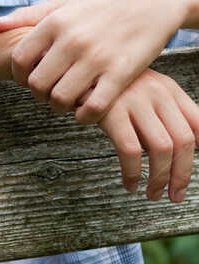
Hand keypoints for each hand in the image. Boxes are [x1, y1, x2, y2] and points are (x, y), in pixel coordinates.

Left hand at [0, 0, 190, 121]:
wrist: (152, 1)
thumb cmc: (101, 6)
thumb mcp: (63, 5)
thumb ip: (27, 16)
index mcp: (55, 22)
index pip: (19, 61)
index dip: (20, 77)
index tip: (31, 80)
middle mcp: (72, 40)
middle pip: (37, 85)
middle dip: (40, 95)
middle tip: (50, 94)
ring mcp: (97, 57)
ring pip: (60, 100)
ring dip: (60, 108)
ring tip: (68, 102)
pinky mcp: (121, 73)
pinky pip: (92, 108)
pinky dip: (85, 116)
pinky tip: (87, 111)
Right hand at [98, 69, 198, 202]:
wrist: (78, 69)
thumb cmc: (112, 87)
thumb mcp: (146, 90)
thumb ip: (169, 112)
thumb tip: (195, 143)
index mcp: (170, 90)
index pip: (198, 124)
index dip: (198, 153)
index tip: (189, 174)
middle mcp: (158, 94)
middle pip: (183, 141)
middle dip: (182, 175)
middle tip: (175, 194)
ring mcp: (135, 102)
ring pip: (161, 149)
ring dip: (159, 178)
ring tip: (153, 194)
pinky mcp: (112, 113)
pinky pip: (130, 151)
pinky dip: (133, 173)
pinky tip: (130, 183)